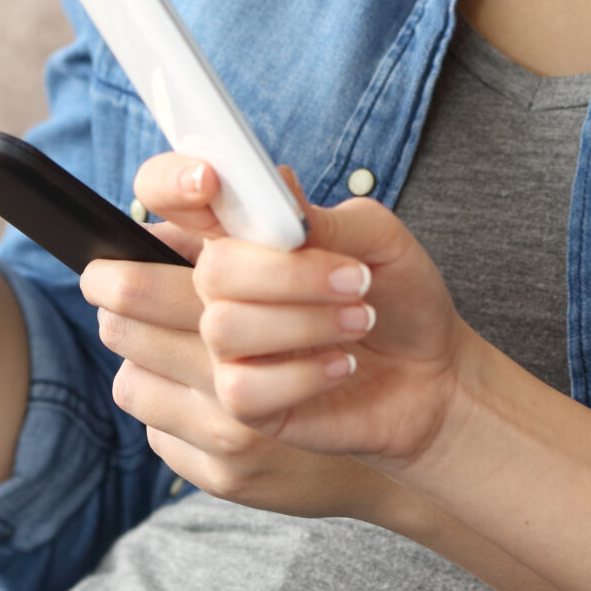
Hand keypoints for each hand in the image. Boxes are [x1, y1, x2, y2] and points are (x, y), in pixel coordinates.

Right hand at [185, 177, 481, 471]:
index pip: (159, 193)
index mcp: (233, 232)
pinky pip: (239, 389)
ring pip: (219, 328)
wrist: (432, 374)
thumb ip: (317, 216)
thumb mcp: (376, 238)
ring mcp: (219, 351)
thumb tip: (271, 191)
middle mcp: (213, 288)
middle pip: (183, 272)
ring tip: (360, 318)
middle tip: (352, 277)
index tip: (209, 181)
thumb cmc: (398, 295)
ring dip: (304, 319)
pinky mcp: (238, 408)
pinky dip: (303, 373)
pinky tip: (341, 364)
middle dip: (276, 272)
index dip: (166, 183)